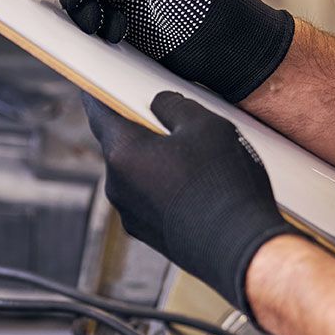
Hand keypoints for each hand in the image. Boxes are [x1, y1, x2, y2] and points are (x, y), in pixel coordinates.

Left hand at [84, 91, 298, 312]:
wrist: (241, 249)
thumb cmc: (224, 186)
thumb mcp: (206, 125)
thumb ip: (174, 106)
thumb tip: (161, 104)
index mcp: (122, 153)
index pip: (98, 113)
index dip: (97, 94)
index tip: (93, 86)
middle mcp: (117, 186)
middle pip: (120, 144)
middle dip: (139, 129)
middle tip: (169, 119)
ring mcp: (130, 214)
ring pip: (137, 173)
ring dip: (156, 160)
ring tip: (196, 157)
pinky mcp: (148, 233)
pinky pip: (150, 198)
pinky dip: (165, 187)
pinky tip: (198, 186)